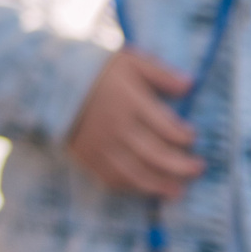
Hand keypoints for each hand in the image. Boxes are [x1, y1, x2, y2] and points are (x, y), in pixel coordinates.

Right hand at [65, 48, 201, 198]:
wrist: (52, 81)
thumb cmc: (97, 68)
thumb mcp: (130, 61)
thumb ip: (160, 73)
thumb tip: (191, 85)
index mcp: (130, 102)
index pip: (165, 127)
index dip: (183, 136)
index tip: (192, 138)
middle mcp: (117, 127)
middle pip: (155, 154)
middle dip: (180, 165)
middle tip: (198, 169)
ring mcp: (101, 145)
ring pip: (135, 172)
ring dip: (159, 184)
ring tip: (177, 190)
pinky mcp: (87, 156)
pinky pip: (111, 178)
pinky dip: (130, 187)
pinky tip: (144, 189)